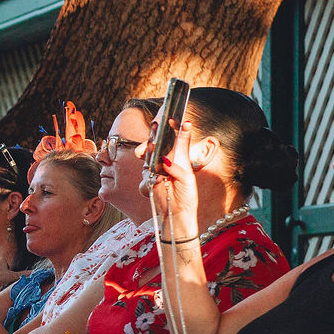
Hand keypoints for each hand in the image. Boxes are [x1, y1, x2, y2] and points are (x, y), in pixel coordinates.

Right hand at [148, 117, 199, 239]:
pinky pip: (145, 176)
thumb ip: (177, 169)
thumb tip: (164, 162)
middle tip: (156, 125)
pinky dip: (149, 180)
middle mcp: (168, 162)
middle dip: (156, 135)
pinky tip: (157, 184)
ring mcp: (156, 170)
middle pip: (160, 144)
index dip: (181, 129)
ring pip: (149, 157)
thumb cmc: (186, 196)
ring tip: (150, 153)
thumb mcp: (187, 180)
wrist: (176, 213)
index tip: (183, 120)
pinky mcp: (148, 180)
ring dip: (149, 153)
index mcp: (181, 159)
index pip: (180, 140)